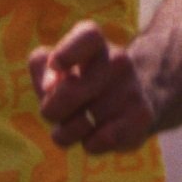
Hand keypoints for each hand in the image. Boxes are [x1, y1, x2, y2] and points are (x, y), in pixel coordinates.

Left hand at [28, 21, 157, 154]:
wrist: (128, 103)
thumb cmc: (79, 83)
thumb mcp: (53, 68)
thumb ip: (40, 65)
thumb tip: (49, 86)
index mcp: (94, 43)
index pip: (87, 37)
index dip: (67, 53)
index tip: (55, 65)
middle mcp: (117, 60)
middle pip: (69, 93)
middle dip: (51, 111)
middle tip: (54, 114)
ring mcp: (132, 88)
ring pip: (80, 124)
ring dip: (68, 132)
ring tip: (79, 123)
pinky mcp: (142, 117)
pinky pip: (100, 141)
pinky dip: (90, 144)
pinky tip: (96, 135)